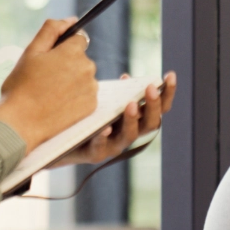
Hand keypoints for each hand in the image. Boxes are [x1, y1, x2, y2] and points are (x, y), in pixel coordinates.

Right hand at [0, 19, 98, 152]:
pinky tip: (58, 104)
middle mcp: (87, 68)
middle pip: (81, 59)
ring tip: (50, 94)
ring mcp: (91, 88)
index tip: (51, 59)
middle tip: (45, 79)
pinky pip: (86, 95)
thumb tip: (71, 20)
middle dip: (67, 64)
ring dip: (72, 81)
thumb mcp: (31, 52)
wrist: (21, 123)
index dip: (63, 47)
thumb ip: (52, 30)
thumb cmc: (21, 87)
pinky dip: (75, 98)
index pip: (78, 39)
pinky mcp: (92, 107)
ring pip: (84, 78)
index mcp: (73, 51)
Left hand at [50, 71, 177, 166]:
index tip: (170, 75)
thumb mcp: (103, 101)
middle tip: (151, 88)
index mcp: (135, 119)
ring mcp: (113, 146)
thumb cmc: (85, 116)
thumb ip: (117, 92)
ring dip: (132, 120)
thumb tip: (127, 78)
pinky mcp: (94, 154)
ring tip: (131, 104)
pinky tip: (104, 127)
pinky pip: (100, 147)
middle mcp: (129, 134)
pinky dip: (104, 137)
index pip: (159, 108)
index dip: (167, 93)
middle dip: (153, 105)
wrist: (58, 141)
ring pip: (130, 136)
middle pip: (151, 124)